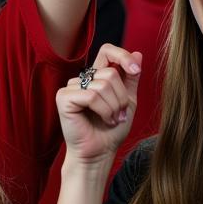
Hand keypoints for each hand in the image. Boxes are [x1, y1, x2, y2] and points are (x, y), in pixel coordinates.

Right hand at [56, 45, 141, 164]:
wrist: (100, 152)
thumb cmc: (111, 130)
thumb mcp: (128, 101)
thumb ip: (131, 78)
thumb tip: (138, 54)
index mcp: (96, 77)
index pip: (107, 51)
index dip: (122, 56)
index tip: (136, 71)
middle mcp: (82, 79)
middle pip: (110, 73)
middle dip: (121, 96)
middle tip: (120, 114)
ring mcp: (71, 87)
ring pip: (102, 85)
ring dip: (113, 107)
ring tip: (111, 119)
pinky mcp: (64, 98)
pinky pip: (91, 96)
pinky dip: (103, 110)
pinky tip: (103, 120)